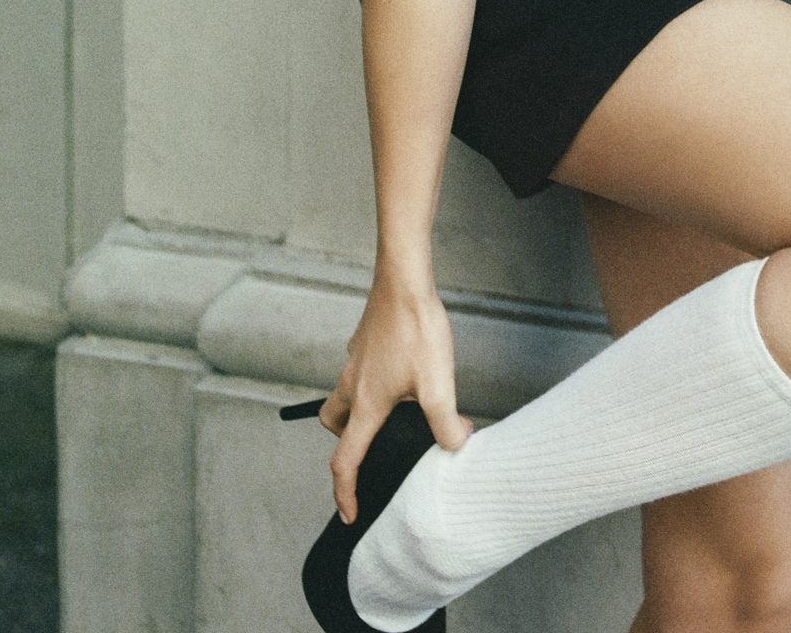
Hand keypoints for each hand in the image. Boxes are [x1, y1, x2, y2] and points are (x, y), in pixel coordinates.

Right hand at [319, 279, 471, 522]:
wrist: (404, 278)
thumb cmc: (416, 327)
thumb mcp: (437, 382)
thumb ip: (446, 422)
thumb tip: (456, 445)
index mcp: (365, 404)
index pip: (345, 461)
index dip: (344, 492)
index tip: (349, 512)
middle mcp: (352, 384)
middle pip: (334, 426)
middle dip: (347, 443)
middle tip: (372, 448)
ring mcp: (355, 360)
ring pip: (342, 396)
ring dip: (356, 412)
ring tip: (391, 412)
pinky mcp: (364, 340)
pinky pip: (358, 370)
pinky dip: (369, 381)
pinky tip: (401, 372)